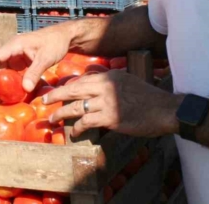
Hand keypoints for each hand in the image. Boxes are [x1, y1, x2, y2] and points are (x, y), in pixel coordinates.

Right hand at [0, 24, 72, 91]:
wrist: (65, 36)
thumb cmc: (55, 42)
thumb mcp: (45, 58)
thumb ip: (35, 72)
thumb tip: (25, 89)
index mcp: (15, 45)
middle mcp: (13, 49)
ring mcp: (18, 54)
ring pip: (5, 68)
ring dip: (3, 80)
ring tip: (2, 96)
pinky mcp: (24, 59)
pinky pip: (14, 70)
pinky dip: (12, 79)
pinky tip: (14, 90)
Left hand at [44, 69, 182, 137]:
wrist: (164, 109)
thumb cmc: (147, 97)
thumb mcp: (127, 81)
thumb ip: (110, 81)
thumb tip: (94, 81)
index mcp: (109, 76)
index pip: (81, 80)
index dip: (66, 87)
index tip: (56, 92)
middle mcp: (105, 87)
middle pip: (73, 90)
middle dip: (56, 96)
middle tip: (44, 100)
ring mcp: (107, 102)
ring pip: (76, 107)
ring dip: (62, 114)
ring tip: (53, 119)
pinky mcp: (110, 118)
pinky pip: (86, 122)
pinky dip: (77, 128)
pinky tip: (73, 132)